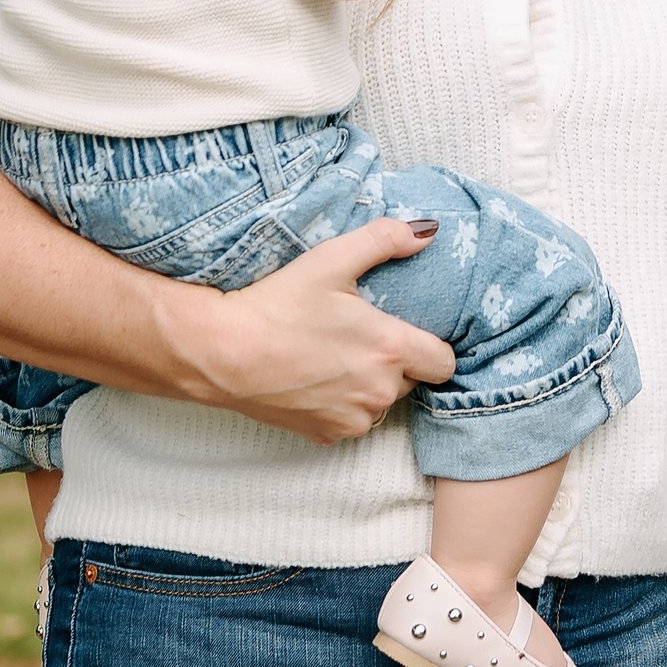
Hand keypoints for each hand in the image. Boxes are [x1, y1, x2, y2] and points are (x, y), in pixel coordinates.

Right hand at [165, 217, 454, 440]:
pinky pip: (351, 421)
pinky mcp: (325, 436)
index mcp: (390, 348)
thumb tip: (427, 231)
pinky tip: (315, 380)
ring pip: (380, 403)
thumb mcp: (331, 259)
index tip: (408, 332)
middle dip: (394, 362)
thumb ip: (385, 240)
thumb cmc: (277, 304)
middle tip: (359, 336)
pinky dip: (342, 405)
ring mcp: (352, 419)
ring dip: (369, 385)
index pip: (444, 362)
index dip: (432, 347)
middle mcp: (379, 392)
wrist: (222, 353)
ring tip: (333, 356)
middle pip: (411, 380)